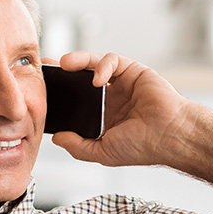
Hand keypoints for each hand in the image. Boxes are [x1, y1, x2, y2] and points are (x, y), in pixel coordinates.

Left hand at [48, 51, 195, 168]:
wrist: (170, 135)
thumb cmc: (143, 147)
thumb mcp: (103, 152)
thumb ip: (78, 146)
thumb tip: (57, 138)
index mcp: (103, 118)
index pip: (75, 102)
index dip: (59, 95)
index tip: (42, 90)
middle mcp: (110, 99)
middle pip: (80, 79)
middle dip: (62, 73)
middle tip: (45, 67)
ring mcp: (121, 84)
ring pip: (94, 65)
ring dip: (78, 61)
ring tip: (64, 64)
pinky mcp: (133, 71)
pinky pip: (112, 61)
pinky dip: (102, 66)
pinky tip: (98, 80)